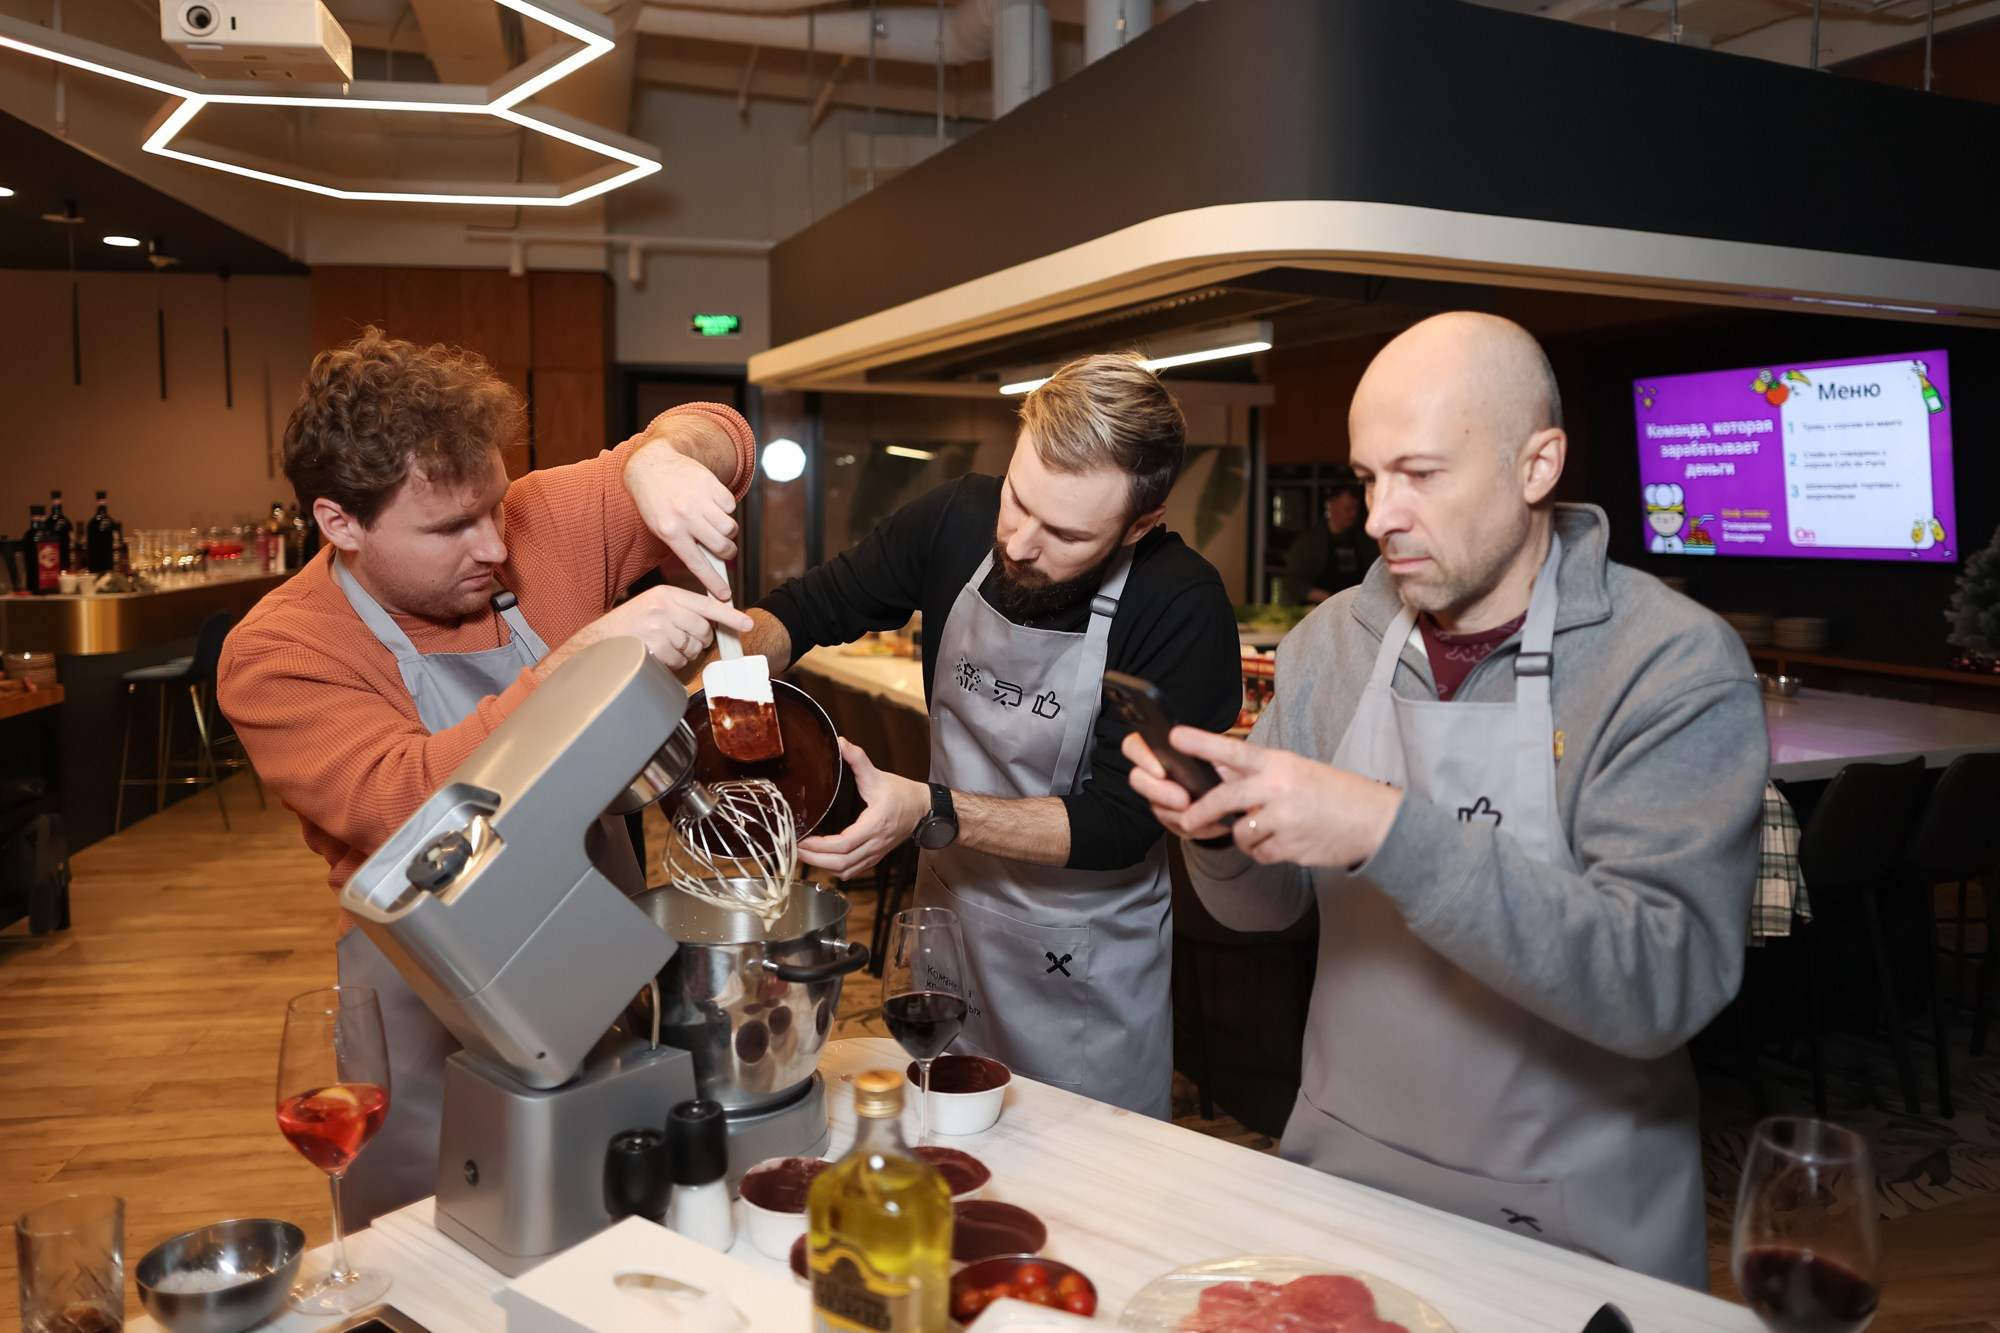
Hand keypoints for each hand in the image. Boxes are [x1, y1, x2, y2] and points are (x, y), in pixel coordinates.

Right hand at [550, 587, 753, 673]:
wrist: (598, 642)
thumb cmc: (627, 626)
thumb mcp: (653, 606)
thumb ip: (680, 609)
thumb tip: (709, 622)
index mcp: (666, 594)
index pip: (707, 604)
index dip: (730, 616)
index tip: (747, 623)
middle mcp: (665, 608)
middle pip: (704, 630)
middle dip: (697, 640)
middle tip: (678, 640)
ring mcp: (661, 628)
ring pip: (693, 647)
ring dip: (683, 653)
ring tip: (661, 646)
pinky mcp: (657, 647)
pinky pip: (680, 661)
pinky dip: (672, 663)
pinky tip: (656, 655)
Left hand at [624, 418, 740, 600]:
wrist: (652, 466)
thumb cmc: (656, 502)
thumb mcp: (661, 527)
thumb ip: (685, 544)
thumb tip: (712, 564)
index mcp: (670, 532)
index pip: (698, 563)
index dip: (714, 582)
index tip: (725, 595)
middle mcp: (685, 517)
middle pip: (722, 546)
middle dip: (727, 552)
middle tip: (724, 549)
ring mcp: (699, 499)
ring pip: (730, 528)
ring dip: (728, 531)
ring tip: (715, 524)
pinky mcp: (710, 484)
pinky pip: (731, 506)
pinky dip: (726, 509)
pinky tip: (712, 504)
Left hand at [797, 738, 929, 877]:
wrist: (923, 809)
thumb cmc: (903, 794)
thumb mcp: (878, 775)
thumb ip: (859, 759)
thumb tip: (842, 743)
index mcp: (874, 824)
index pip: (844, 844)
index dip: (820, 847)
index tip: (803, 839)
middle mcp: (875, 843)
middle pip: (842, 863)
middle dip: (815, 859)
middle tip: (796, 849)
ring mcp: (875, 852)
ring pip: (846, 870)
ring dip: (823, 866)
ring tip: (805, 854)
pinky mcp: (875, 856)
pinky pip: (853, 870)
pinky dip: (836, 868)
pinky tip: (823, 860)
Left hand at [1121, 726, 1402, 868]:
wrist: (1375, 821)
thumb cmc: (1334, 792)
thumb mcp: (1296, 769)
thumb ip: (1258, 771)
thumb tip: (1218, 767)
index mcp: (1278, 763)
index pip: (1232, 750)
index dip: (1201, 744)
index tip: (1175, 737)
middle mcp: (1277, 788)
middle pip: (1223, 799)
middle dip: (1198, 813)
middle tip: (1186, 820)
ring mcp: (1283, 819)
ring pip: (1241, 833)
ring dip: (1246, 835)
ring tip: (1269, 828)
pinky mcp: (1289, 847)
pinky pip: (1259, 853)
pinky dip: (1264, 851)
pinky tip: (1284, 841)